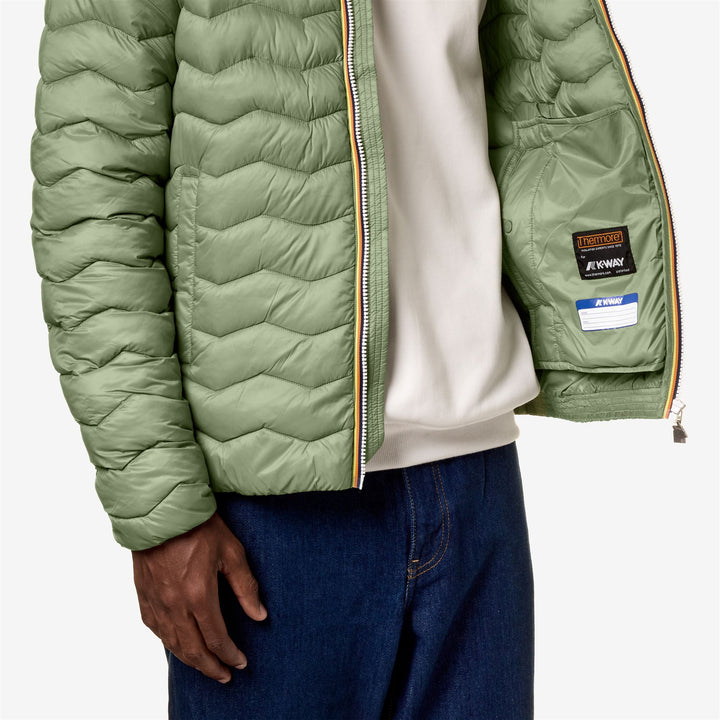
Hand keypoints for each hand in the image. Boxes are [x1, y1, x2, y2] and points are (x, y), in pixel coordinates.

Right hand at [131, 511, 266, 683]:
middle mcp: (174, 605)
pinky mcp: (143, 595)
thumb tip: (260, 615)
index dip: (229, 654)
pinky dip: (169, 643)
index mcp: (198, 595)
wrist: (163, 511)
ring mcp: (156, 602)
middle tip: (225, 676)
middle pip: (193, 649)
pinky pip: (155, 629)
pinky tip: (178, 645)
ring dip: (190, 660)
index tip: (241, 663)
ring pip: (173, 643)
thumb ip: (245, 586)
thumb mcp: (231, 552)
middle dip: (211, 667)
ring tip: (206, 666)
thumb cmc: (199, 526)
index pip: (216, 638)